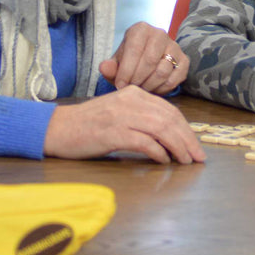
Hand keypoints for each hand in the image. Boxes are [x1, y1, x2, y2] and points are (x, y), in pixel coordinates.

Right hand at [43, 86, 205, 163]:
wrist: (57, 128)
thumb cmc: (88, 124)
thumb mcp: (118, 111)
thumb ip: (141, 116)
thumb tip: (169, 135)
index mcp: (134, 93)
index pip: (169, 109)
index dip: (186, 128)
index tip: (195, 145)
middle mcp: (130, 100)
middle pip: (170, 118)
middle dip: (187, 139)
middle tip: (198, 156)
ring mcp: (122, 115)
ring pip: (161, 129)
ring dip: (178, 147)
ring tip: (185, 161)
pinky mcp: (113, 133)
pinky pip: (145, 142)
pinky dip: (158, 152)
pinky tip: (163, 161)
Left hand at [99, 21, 187, 94]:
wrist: (146, 61)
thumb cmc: (129, 62)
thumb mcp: (116, 64)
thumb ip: (109, 67)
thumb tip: (104, 68)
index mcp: (141, 29)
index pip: (134, 49)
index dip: (126, 70)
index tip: (120, 86)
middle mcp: (160, 33)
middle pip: (150, 61)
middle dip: (138, 79)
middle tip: (131, 89)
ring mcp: (174, 46)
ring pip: (163, 71)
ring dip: (149, 85)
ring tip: (140, 89)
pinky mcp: (184, 60)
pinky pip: (174, 79)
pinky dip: (162, 89)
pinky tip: (153, 89)